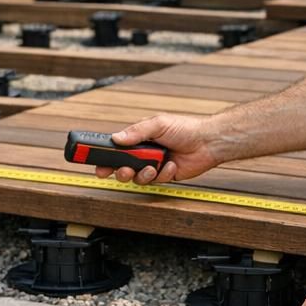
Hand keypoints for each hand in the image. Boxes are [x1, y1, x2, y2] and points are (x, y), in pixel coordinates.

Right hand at [94, 114, 218, 184]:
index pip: (116, 149)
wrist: (208, 142)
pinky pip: (156, 181)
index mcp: (139, 139)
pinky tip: (172, 165)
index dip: (105, 158)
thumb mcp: (158, 124)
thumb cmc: (185, 128)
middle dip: (120, 171)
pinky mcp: (165, 176)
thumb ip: (136, 131)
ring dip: (142, 174)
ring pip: (137, 177)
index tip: (97, 164)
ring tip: (152, 167)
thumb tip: (116, 138)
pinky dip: (163, 174)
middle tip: (124, 170)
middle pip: (122, 167)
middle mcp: (144, 153)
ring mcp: (153, 165)